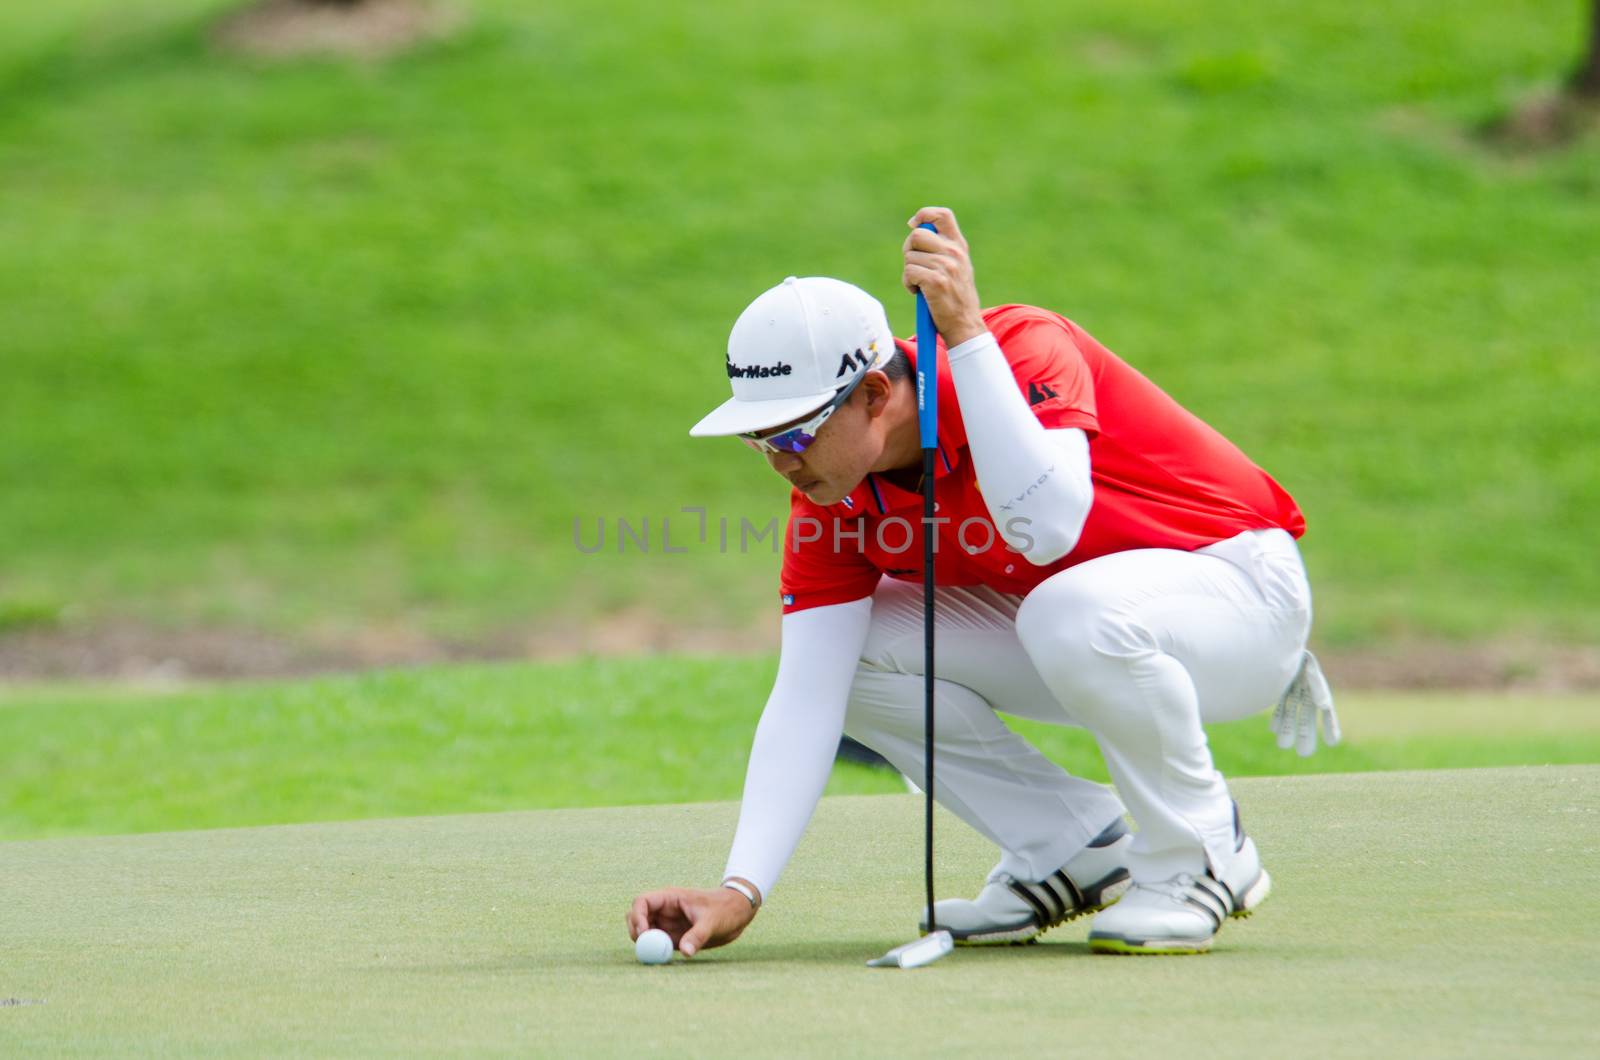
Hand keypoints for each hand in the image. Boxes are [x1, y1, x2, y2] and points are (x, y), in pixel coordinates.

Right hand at [626, 885, 757, 957]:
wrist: (737, 913)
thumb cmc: (725, 910)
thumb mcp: (713, 921)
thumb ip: (698, 936)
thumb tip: (686, 952)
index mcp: (670, 898)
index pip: (642, 902)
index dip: (637, 916)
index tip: (643, 934)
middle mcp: (664, 910)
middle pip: (636, 917)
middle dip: (636, 931)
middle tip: (646, 948)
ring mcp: (666, 923)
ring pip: (643, 931)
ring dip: (645, 943)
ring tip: (661, 952)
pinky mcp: (672, 936)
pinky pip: (656, 944)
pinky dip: (654, 951)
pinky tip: (666, 957)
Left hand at [902, 206, 986, 347]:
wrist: (965, 324)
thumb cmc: (955, 297)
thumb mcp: (956, 267)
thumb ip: (942, 249)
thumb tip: (915, 231)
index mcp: (959, 246)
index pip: (942, 215)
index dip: (923, 215)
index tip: (913, 225)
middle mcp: (954, 252)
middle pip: (917, 235)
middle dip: (908, 250)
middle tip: (914, 266)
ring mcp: (946, 266)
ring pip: (910, 256)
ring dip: (908, 272)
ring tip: (920, 285)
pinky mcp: (936, 281)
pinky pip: (909, 272)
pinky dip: (908, 283)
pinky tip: (918, 293)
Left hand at [1270, 651, 1340, 755]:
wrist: (1278, 637)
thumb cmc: (1296, 652)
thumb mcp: (1308, 666)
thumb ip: (1315, 684)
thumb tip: (1324, 706)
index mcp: (1318, 685)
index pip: (1327, 711)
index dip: (1330, 727)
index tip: (1333, 743)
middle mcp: (1306, 688)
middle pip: (1307, 716)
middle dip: (1306, 734)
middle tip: (1305, 754)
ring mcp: (1293, 687)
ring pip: (1291, 712)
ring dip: (1288, 728)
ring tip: (1283, 746)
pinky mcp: (1279, 685)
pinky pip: (1279, 704)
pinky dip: (1276, 716)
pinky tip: (1272, 729)